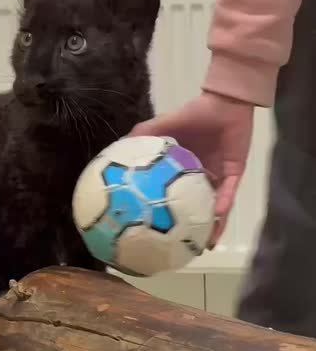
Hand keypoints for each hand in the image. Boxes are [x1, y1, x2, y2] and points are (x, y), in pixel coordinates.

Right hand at [130, 92, 254, 245]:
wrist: (224, 103)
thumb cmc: (193, 113)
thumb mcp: (162, 125)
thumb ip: (143, 135)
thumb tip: (116, 149)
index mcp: (182, 170)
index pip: (172, 196)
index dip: (164, 212)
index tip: (152, 229)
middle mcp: (200, 177)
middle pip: (194, 208)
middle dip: (189, 228)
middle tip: (178, 247)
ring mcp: (218, 177)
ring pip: (214, 208)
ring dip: (210, 226)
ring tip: (202, 245)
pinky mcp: (234, 173)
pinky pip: (228, 193)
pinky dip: (223, 204)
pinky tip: (216, 217)